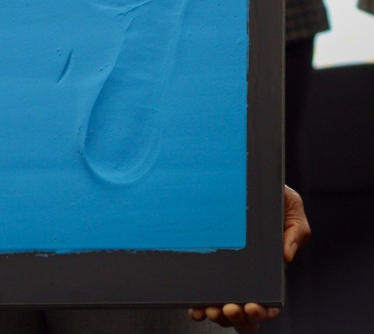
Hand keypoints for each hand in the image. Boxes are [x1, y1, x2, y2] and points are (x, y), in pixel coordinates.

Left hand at [188, 186, 309, 328]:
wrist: (240, 174)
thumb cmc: (269, 192)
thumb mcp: (290, 206)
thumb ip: (296, 230)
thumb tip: (287, 257)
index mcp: (268, 268)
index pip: (268, 300)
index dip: (262, 310)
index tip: (252, 306)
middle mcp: (245, 273)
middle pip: (242, 308)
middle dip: (236, 315)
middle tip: (229, 309)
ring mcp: (223, 270)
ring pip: (220, 304)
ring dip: (216, 313)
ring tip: (210, 310)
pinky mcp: (204, 261)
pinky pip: (199, 288)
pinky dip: (197, 302)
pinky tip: (194, 306)